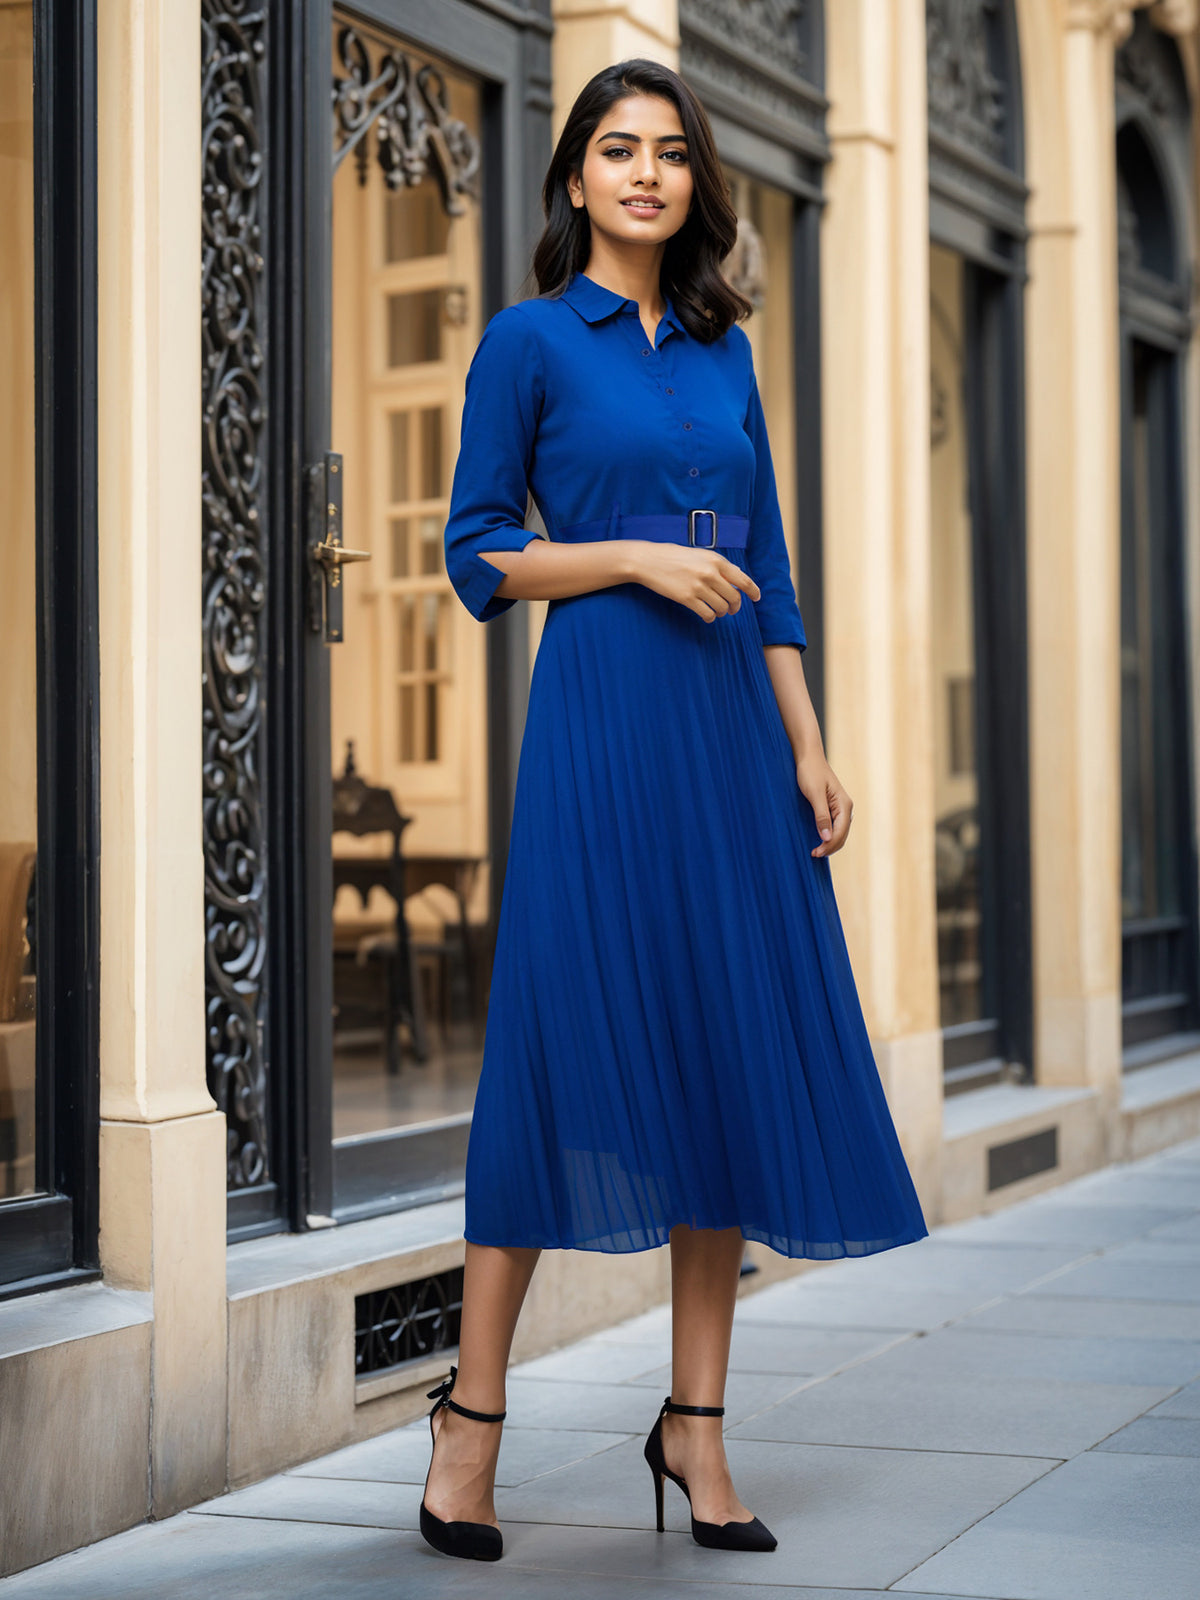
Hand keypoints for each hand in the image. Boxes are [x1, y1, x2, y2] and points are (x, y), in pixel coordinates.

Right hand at [626, 541, 760, 620]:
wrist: (649, 560)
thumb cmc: (674, 556)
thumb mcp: (700, 555)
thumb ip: (717, 566)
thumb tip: (735, 581)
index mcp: (716, 560)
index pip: (743, 579)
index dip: (753, 591)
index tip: (756, 598)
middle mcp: (710, 573)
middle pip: (734, 597)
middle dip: (735, 606)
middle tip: (731, 609)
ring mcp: (699, 586)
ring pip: (722, 607)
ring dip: (721, 612)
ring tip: (717, 611)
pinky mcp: (687, 598)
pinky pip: (707, 614)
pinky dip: (710, 618)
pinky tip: (707, 616)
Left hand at [796, 753, 852, 856]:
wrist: (808, 757)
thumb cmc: (810, 772)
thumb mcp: (814, 795)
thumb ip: (821, 816)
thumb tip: (827, 838)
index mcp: (844, 805)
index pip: (840, 832)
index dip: (829, 845)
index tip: (815, 853)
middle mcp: (846, 808)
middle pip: (842, 835)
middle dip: (830, 847)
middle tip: (813, 854)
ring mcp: (840, 808)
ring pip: (839, 832)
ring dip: (829, 843)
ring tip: (816, 851)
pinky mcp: (833, 807)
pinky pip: (834, 826)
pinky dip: (827, 836)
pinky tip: (818, 839)